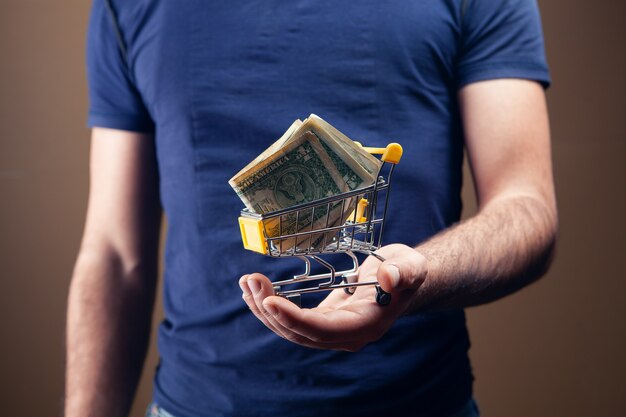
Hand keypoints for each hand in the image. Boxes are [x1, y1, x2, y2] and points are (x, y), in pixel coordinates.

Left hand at [239, 244, 426, 350]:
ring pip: (291, 330)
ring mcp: (332, 330)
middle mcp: (345, 335)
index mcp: (365, 326)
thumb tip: (386, 278)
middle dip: (271, 310)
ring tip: (247, 283)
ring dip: (265, 309)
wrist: (400, 276)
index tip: (270, 301)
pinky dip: (272, 308)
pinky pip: (292, 321)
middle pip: (300, 333)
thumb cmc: (405, 269)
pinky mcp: (322, 320)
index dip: (295, 319)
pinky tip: (255, 293)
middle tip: (252, 282)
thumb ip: (402, 272)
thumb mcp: (410, 265)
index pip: (322, 331)